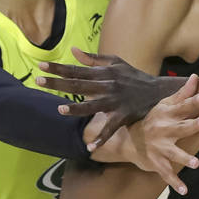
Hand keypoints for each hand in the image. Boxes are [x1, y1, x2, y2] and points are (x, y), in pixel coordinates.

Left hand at [37, 48, 177, 148]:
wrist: (159, 91)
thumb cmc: (134, 77)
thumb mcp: (116, 63)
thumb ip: (94, 59)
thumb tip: (73, 50)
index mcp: (105, 73)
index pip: (77, 69)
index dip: (59, 67)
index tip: (41, 65)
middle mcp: (109, 85)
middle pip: (80, 84)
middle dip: (58, 83)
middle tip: (38, 80)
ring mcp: (116, 101)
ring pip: (93, 106)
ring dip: (76, 108)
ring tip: (60, 109)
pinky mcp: (125, 115)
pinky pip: (111, 128)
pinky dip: (102, 138)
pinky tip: (91, 147)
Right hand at [124, 74, 198, 193]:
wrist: (130, 141)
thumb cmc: (154, 119)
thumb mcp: (165, 105)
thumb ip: (183, 93)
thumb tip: (197, 76)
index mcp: (167, 115)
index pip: (182, 106)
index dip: (193, 101)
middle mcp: (164, 130)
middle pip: (180, 127)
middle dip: (192, 125)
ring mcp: (160, 147)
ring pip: (174, 153)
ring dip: (185, 158)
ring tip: (196, 163)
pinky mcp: (157, 162)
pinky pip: (167, 174)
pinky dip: (176, 184)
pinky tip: (185, 191)